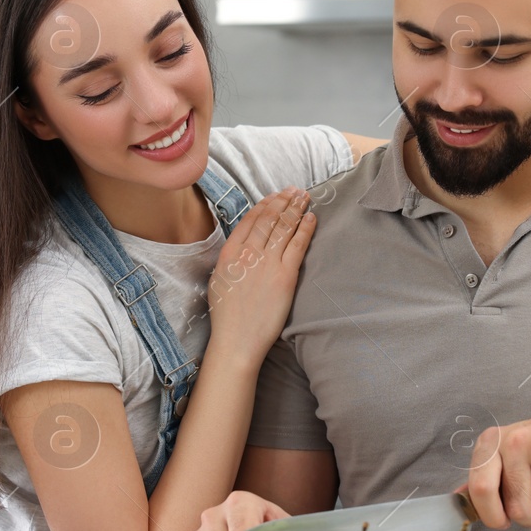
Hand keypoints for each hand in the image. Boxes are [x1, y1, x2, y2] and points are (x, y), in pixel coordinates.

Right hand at [207, 188, 316, 360]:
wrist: (237, 340)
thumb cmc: (227, 316)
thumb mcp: (219, 279)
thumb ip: (230, 259)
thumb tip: (243, 246)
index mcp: (229, 253)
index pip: (250, 220)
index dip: (265, 204)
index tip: (275, 196)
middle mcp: (248, 253)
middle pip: (269, 219)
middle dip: (284, 201)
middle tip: (295, 190)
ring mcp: (267, 263)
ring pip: (284, 227)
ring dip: (296, 209)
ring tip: (305, 197)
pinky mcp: (285, 275)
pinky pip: (298, 245)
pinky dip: (306, 228)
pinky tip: (312, 218)